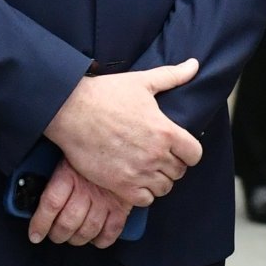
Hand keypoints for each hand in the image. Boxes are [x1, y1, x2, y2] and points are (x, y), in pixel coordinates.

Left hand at [29, 158, 131, 247]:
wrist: (116, 144)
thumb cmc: (88, 151)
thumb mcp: (65, 156)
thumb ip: (50, 174)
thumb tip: (30, 189)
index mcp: (69, 174)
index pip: (50, 204)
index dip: (40, 224)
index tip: (35, 234)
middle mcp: (87, 189)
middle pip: (67, 222)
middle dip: (58, 235)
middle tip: (55, 234)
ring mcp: (105, 199)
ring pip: (87, 230)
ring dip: (77, 239)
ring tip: (72, 236)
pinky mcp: (122, 205)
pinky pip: (111, 230)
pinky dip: (102, 240)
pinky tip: (95, 238)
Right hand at [44, 59, 204, 205]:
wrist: (70, 110)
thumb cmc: (105, 94)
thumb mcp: (143, 82)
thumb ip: (172, 76)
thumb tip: (194, 64)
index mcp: (165, 131)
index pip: (195, 154)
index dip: (189, 152)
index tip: (178, 148)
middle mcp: (155, 155)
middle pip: (179, 172)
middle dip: (173, 165)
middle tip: (158, 156)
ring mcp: (138, 172)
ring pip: (164, 188)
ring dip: (158, 180)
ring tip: (147, 169)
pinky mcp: (119, 184)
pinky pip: (144, 200)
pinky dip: (143, 193)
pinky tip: (134, 179)